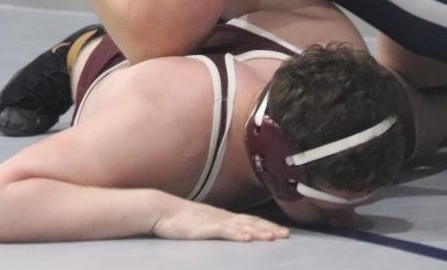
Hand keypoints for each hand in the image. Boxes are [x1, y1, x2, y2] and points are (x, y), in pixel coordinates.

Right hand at [152, 201, 289, 241]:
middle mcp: (222, 217)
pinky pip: (222, 232)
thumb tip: (231, 232)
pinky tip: (246, 238)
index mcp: (223, 216)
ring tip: (272, 237)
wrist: (160, 209)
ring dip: (257, 231)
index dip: (267, 225)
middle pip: (250, 222)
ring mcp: (213, 221)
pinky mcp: (203, 228)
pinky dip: (236, 234)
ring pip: (240, 226)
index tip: (282, 232)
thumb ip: (217, 226)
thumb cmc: (179, 218)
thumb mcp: (203, 223)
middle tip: (286, 235)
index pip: (250, 220)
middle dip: (269, 229)